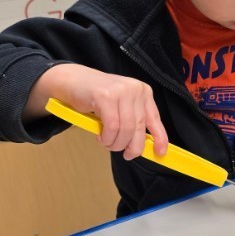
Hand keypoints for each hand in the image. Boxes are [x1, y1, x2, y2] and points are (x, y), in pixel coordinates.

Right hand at [24, 64, 167, 159]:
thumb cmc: (98, 97)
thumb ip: (134, 121)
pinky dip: (106, 137)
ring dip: (115, 143)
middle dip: (133, 147)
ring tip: (107, 142)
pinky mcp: (105, 96)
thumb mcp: (122, 107)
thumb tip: (144, 145)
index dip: (160, 138)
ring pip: (125, 130)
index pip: (155, 119)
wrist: (74, 81)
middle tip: (125, 154)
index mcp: (143, 92)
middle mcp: (135, 90)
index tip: (160, 152)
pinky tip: (100, 136)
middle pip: (139, 128)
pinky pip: (111, 127)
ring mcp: (121, 91)